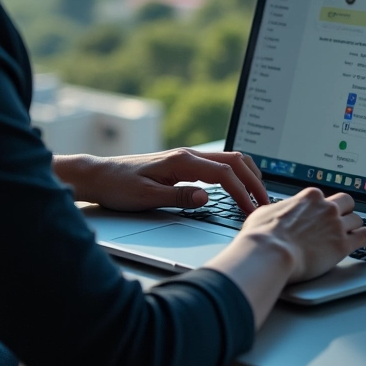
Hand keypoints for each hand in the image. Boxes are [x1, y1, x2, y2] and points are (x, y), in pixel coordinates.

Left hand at [52, 149, 269, 211]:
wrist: (99, 175)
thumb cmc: (118, 187)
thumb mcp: (146, 198)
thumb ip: (179, 197)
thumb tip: (208, 197)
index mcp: (182, 161)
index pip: (225, 174)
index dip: (243, 193)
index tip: (253, 211)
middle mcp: (188, 155)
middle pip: (235, 161)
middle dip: (254, 181)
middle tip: (267, 203)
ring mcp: (187, 157)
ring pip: (229, 159)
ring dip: (248, 175)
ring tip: (259, 196)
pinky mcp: (184, 163)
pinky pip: (218, 164)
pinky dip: (236, 174)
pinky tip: (239, 187)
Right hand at [206, 188, 365, 328]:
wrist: (270, 252)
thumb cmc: (262, 235)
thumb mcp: (265, 213)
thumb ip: (278, 210)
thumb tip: (275, 212)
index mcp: (309, 197)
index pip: (324, 198)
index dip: (322, 208)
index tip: (321, 215)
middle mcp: (326, 207)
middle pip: (346, 204)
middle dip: (345, 211)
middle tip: (341, 220)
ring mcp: (337, 225)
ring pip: (356, 220)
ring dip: (355, 226)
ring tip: (354, 233)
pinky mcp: (343, 244)